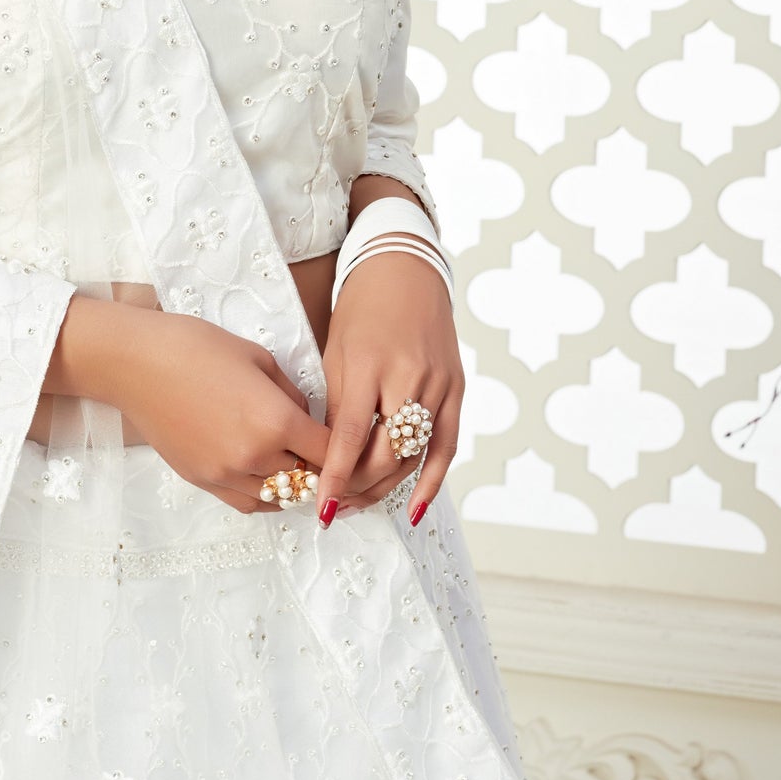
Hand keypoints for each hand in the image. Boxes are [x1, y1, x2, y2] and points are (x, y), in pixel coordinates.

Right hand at [111, 312, 330, 514]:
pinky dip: (264, 495)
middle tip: (321, 451)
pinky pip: (247, 503)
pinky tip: (267, 477)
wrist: (135, 362)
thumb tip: (306, 416)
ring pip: (279, 498)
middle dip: (320, 466)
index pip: (331, 453)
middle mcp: (254, 456)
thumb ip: (291, 392)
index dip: (344, 449)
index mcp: (276, 421)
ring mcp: (225, 474)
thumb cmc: (195, 346)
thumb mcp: (258, 357)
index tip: (346, 441)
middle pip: (309, 479)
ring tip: (295, 464)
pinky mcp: (201, 480)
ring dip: (293, 484)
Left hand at [314, 245, 463, 525]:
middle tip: (337, 505)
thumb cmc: (361, 311)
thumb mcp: (336, 353)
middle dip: (360, 486)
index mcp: (370, 365)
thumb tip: (331, 457)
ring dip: (387, 487)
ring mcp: (438, 384)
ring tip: (359, 505)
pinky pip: (447, 445)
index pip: (353, 434)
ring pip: (414, 455)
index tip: (323, 505)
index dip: (338, 475)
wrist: (405, 272)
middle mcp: (409, 377)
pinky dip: (432, 480)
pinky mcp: (456, 389)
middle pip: (387, 452)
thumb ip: (338, 406)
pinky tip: (413, 507)